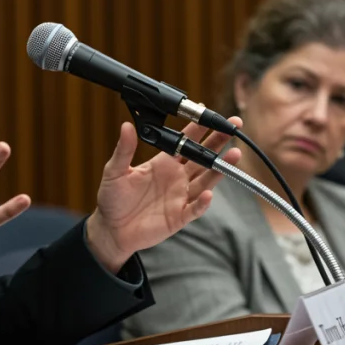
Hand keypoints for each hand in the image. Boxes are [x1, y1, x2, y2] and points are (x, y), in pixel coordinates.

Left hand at [85, 118, 242, 271]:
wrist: (111, 229)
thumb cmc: (112, 198)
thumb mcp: (115, 171)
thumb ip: (124, 150)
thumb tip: (126, 126)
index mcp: (163, 163)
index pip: (185, 141)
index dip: (198, 128)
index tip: (209, 114)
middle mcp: (176, 177)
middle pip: (202, 157)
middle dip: (218, 143)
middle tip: (233, 127)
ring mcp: (180, 197)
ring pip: (206, 180)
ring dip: (219, 169)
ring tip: (234, 155)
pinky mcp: (179, 217)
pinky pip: (195, 209)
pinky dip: (203, 203)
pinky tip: (209, 194)